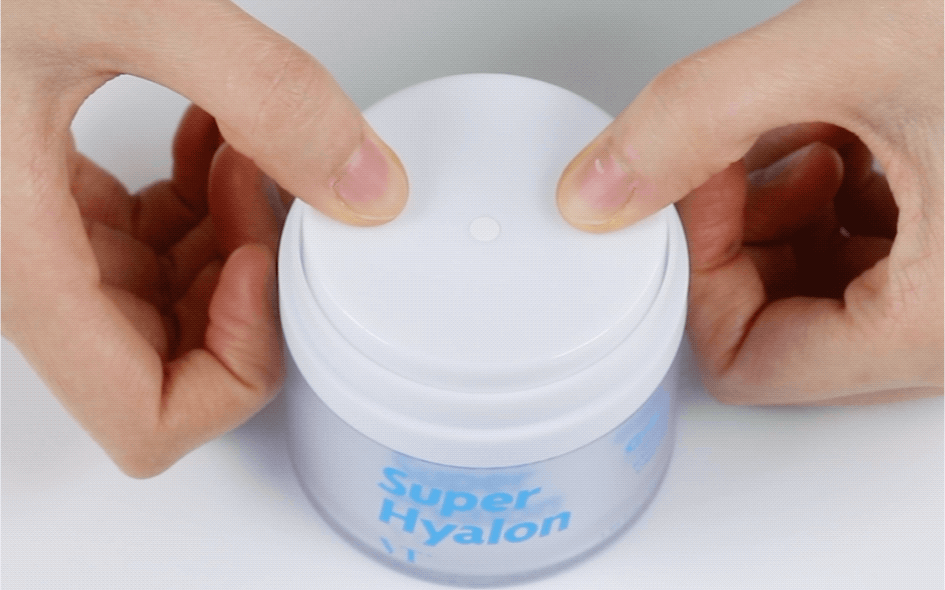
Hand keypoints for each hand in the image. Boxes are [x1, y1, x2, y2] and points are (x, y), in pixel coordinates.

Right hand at [2, 0, 407, 475]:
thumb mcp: (129, 5)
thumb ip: (265, 92)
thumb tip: (368, 188)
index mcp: (22, 260)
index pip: (148, 418)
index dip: (235, 367)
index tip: (264, 269)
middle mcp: (25, 268)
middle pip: (170, 363)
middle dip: (246, 285)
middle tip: (267, 184)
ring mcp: (38, 238)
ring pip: (164, 302)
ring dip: (230, 237)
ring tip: (247, 143)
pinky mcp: (52, 200)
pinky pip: (143, 244)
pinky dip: (198, 205)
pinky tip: (215, 134)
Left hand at [557, 0, 942, 403]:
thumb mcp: (854, 49)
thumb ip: (695, 118)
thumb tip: (596, 188)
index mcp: (944, 325)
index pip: (745, 360)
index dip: (698, 266)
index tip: (695, 183)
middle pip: (780, 322)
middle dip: (740, 226)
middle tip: (743, 142)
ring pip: (826, 285)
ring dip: (789, 200)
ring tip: (814, 116)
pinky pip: (878, 250)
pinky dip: (844, 189)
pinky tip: (853, 122)